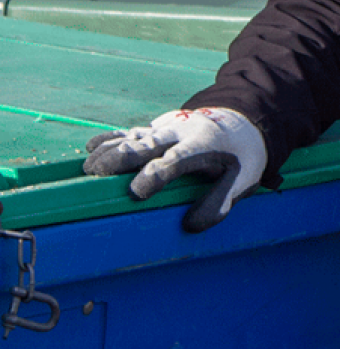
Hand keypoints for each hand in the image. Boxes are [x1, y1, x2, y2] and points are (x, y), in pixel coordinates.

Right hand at [83, 108, 266, 233]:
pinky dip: (110, 138)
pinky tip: (90, 147)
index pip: (177, 159)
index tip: (137, 192)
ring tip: (88, 168)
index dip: (157, 174)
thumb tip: (190, 226)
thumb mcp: (242, 179)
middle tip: (98, 175)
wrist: (240, 122)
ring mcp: (166, 129)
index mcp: (204, 145)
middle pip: (147, 145)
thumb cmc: (240, 156)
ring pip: (134, 137)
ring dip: (110, 151)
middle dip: (122, 159)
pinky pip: (129, 133)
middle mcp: (180, 133)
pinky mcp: (156, 129)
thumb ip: (219, 202)